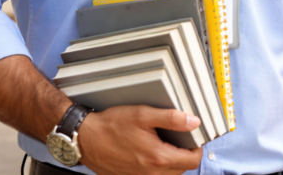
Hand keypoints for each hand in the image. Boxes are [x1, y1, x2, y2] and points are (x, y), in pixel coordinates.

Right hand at [78, 106, 202, 174]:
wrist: (85, 139)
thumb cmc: (112, 126)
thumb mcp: (143, 114)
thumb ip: (171, 118)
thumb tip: (194, 122)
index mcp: (157, 158)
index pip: (192, 161)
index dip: (197, 149)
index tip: (194, 137)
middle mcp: (150, 173)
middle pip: (182, 169)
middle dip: (185, 155)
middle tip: (180, 138)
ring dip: (172, 162)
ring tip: (165, 144)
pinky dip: (156, 167)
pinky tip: (150, 152)